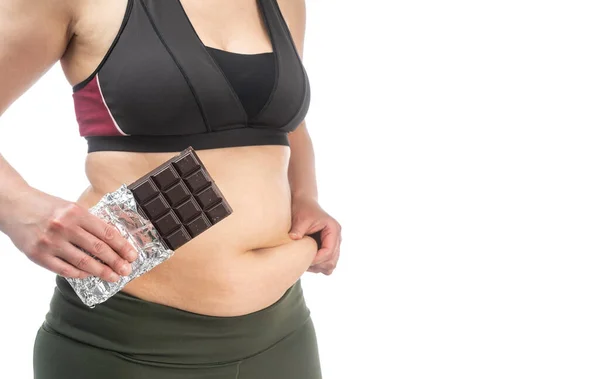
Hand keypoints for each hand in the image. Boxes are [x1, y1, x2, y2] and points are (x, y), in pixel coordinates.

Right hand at [3, 186, 137, 281]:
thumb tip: (112, 241)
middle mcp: (65, 227)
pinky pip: (64, 269)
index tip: (132, 255)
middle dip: (116, 261)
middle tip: (126, 270)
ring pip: (83, 261)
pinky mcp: (38, 255)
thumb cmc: (46, 206)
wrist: (14, 206)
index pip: (107, 232)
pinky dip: (79, 274)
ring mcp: (51, 242)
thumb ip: (88, 222)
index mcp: (76, 212)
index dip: (122, 246)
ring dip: (101, 271)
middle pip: (98, 248)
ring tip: (112, 276)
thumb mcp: (70, 207)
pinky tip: (89, 275)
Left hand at [289, 196, 341, 274]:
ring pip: (330, 265)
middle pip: (331, 262)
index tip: (302, 260)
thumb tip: (293, 238)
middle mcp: (337, 238)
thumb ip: (298, 229)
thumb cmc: (303, 209)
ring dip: (317, 267)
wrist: (304, 204)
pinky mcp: (328, 248)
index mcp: (333, 230)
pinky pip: (326, 264)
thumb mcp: (301, 218)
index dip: (316, 259)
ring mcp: (334, 244)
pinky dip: (317, 266)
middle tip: (301, 262)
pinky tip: (306, 259)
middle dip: (317, 265)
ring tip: (303, 261)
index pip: (328, 252)